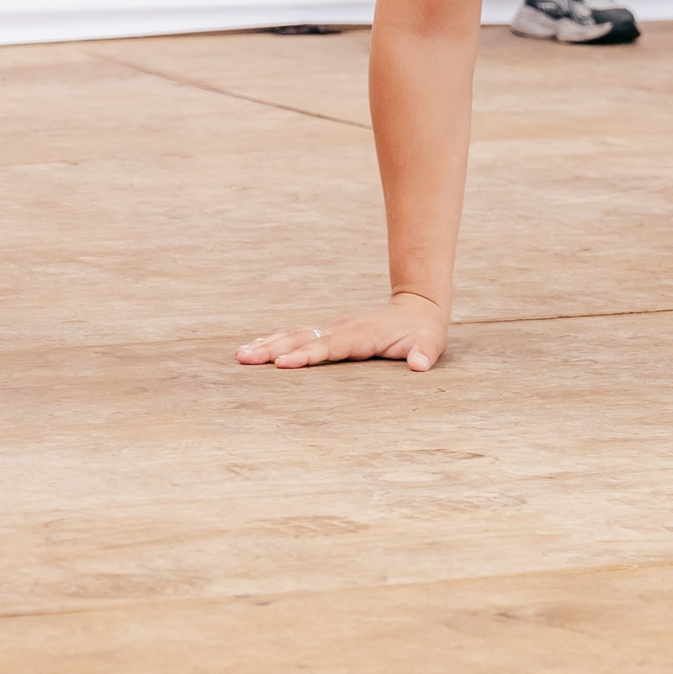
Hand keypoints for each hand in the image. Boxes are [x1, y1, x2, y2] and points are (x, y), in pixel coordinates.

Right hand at [236, 290, 448, 371]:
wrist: (419, 309)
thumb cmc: (424, 333)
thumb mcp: (431, 344)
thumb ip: (424, 353)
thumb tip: (419, 364)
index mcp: (363, 335)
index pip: (331, 347)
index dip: (307, 355)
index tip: (283, 363)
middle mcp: (343, 328)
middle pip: (304, 339)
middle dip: (274, 349)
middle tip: (244, 358)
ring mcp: (334, 327)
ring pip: (296, 335)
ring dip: (268, 344)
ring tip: (241, 355)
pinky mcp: (329, 330)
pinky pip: (299, 335)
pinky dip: (276, 340)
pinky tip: (256, 347)